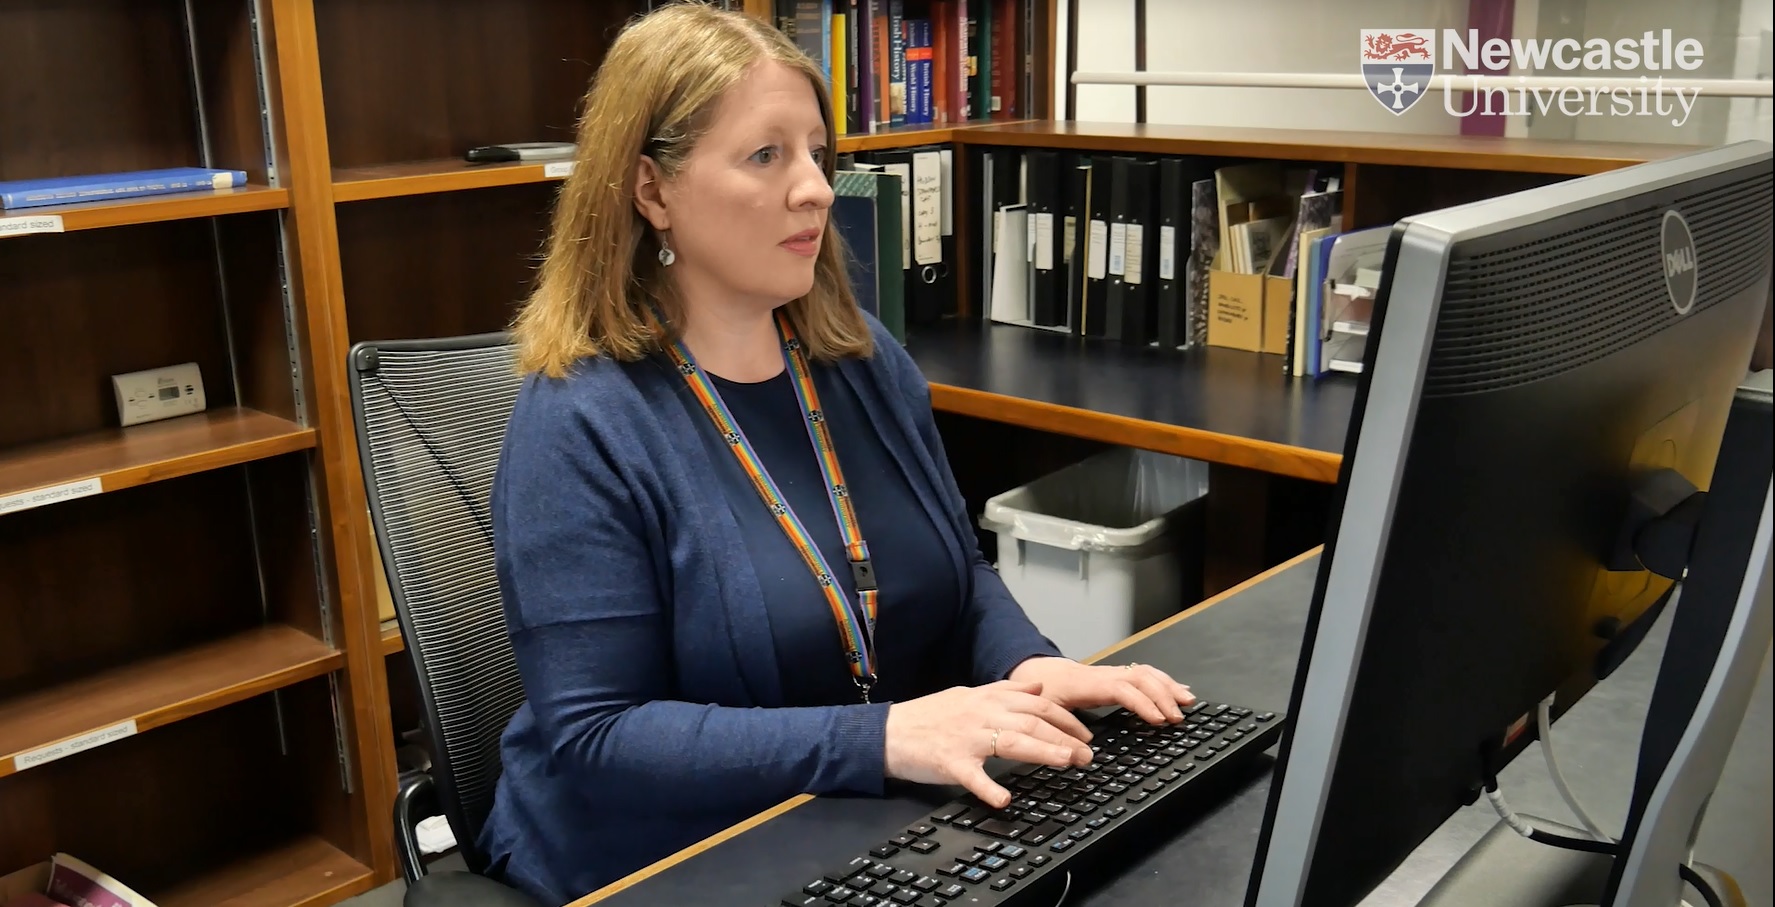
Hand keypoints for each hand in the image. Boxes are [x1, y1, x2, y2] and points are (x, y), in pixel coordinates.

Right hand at [884, 679, 1094, 808]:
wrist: (887, 732)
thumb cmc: (929, 717)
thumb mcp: (969, 695)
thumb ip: (1005, 691)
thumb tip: (1037, 686)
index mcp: (987, 698)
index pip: (1036, 704)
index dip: (1065, 718)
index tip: (1086, 733)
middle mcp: (981, 714)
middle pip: (1031, 723)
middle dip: (1065, 737)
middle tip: (1087, 754)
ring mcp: (966, 738)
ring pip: (1011, 742)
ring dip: (1042, 751)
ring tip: (1066, 762)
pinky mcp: (949, 762)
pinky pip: (972, 776)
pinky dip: (988, 788)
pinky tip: (1004, 799)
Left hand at [1007, 656, 1197, 724]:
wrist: (1030, 670)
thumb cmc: (1037, 694)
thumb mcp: (1042, 714)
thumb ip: (1059, 731)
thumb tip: (1084, 752)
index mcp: (1085, 684)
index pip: (1121, 688)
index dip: (1142, 703)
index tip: (1159, 720)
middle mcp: (1101, 675)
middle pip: (1138, 677)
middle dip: (1162, 695)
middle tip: (1178, 718)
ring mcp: (1109, 673)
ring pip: (1143, 672)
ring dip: (1167, 686)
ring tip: (1187, 701)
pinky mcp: (1113, 676)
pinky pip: (1141, 673)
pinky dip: (1161, 681)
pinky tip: (1175, 690)